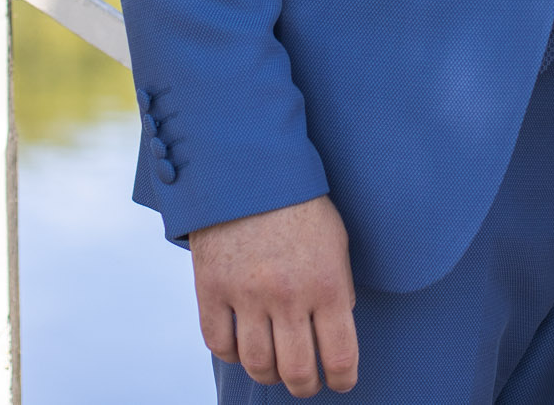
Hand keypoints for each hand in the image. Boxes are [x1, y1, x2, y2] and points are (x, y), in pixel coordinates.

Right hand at [190, 195, 359, 396]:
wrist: (247, 169)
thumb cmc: (299, 205)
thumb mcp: (336, 241)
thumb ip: (338, 289)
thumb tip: (333, 333)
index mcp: (326, 282)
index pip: (339, 355)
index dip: (342, 379)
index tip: (342, 382)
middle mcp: (286, 295)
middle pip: (296, 371)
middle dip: (305, 386)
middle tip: (307, 383)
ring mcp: (245, 294)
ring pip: (256, 364)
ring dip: (269, 374)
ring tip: (275, 368)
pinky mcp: (210, 289)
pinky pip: (218, 344)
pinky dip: (231, 355)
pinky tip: (243, 347)